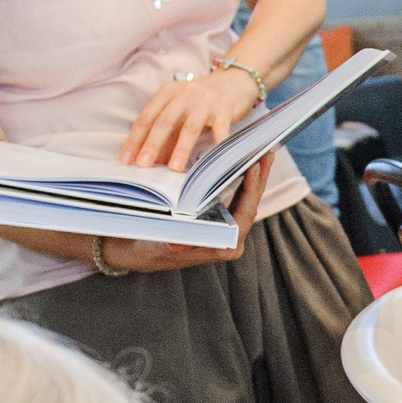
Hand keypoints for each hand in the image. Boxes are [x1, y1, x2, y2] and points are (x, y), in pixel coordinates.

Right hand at [96, 159, 267, 273]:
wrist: (135, 252)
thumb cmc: (145, 247)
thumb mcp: (155, 245)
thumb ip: (170, 244)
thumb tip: (178, 244)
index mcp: (220, 247)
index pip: (243, 215)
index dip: (251, 189)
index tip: (254, 165)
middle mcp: (229, 241)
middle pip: (249, 204)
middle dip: (258, 177)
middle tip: (265, 150)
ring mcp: (227, 230)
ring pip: (245, 200)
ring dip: (252, 177)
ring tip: (260, 152)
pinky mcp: (221, 221)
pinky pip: (236, 198)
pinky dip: (240, 180)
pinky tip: (242, 162)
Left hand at [120, 67, 263, 170]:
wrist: (234, 81)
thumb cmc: (202, 100)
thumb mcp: (180, 111)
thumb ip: (167, 132)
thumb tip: (153, 159)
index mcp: (167, 92)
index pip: (147, 117)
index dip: (136, 139)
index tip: (127, 159)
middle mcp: (184, 93)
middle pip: (165, 121)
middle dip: (152, 144)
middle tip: (143, 164)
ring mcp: (205, 100)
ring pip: (190, 127)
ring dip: (181, 148)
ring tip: (174, 168)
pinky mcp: (225, 108)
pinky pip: (220, 129)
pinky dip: (217, 144)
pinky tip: (213, 160)